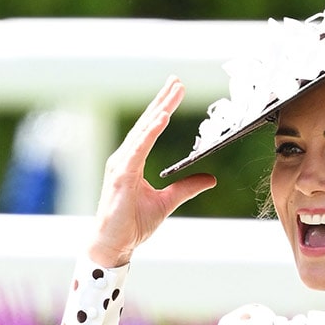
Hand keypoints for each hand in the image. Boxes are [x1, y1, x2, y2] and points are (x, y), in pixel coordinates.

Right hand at [89, 76, 216, 266]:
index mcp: (133, 161)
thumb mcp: (167, 202)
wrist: (114, 244)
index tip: (176, 90)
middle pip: (147, 124)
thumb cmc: (132, 224)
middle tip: (177, 80)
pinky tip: (160, 119)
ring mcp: (121, 166)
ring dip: (158, 111)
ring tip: (172, 94)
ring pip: (142, 133)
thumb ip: (187, 188)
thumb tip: (210, 179)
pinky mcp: (121, 177)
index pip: (151, 129)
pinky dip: (149, 134)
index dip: (163, 108)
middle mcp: (125, 159)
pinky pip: (137, 150)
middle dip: (162, 101)